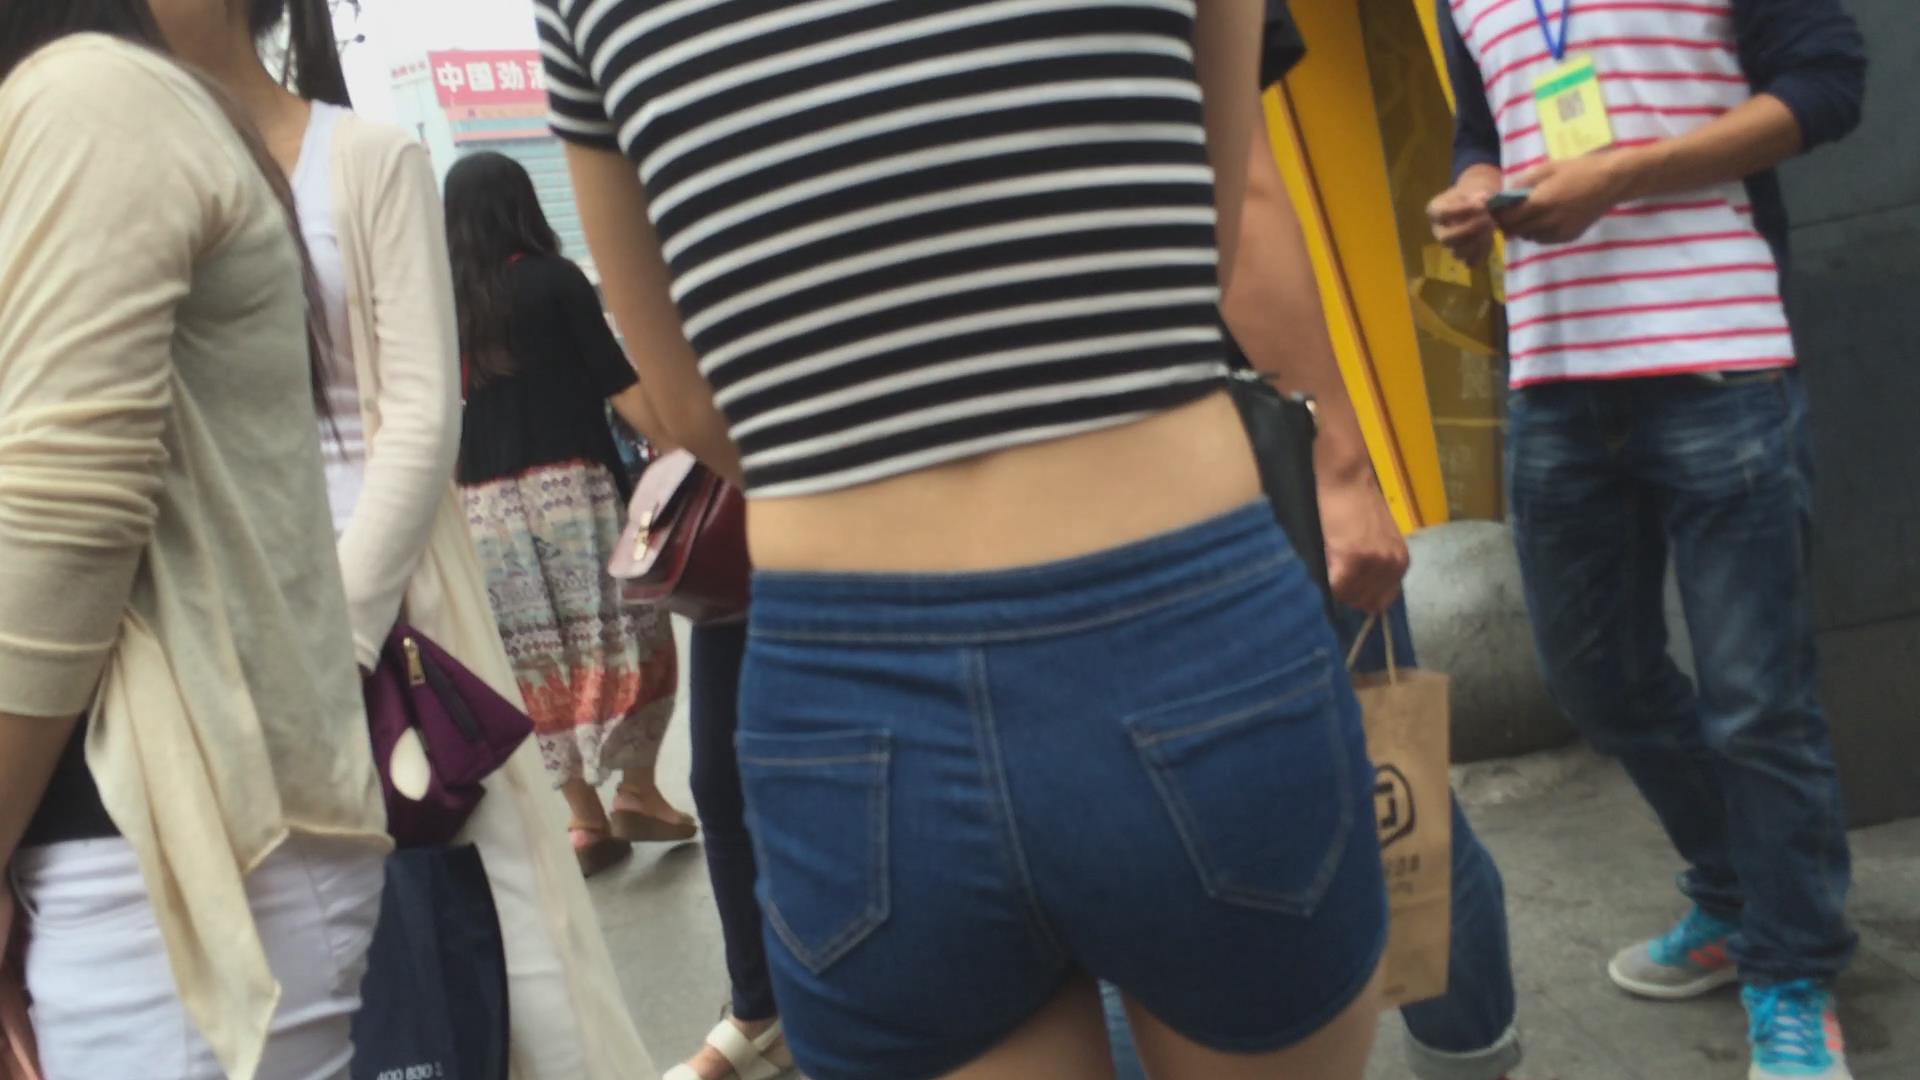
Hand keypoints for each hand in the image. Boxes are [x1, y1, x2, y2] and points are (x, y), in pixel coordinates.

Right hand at [1318, 469, 1408, 614]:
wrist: (1346, 479)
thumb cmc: (1357, 505)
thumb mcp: (1378, 540)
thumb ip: (1376, 566)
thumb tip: (1358, 594)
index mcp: (1401, 562)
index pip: (1380, 602)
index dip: (1359, 596)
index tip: (1346, 582)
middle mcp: (1393, 565)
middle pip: (1365, 603)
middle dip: (1347, 593)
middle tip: (1335, 571)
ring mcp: (1375, 563)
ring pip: (1350, 597)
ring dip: (1336, 586)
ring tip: (1331, 561)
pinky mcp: (1354, 558)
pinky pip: (1337, 586)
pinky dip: (1327, 580)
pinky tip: (1327, 560)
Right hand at [1426, 174, 1499, 264]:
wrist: (1480, 203)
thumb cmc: (1475, 193)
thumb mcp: (1476, 187)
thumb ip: (1480, 194)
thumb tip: (1483, 202)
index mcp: (1435, 210)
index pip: (1442, 213)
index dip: (1462, 210)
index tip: (1482, 204)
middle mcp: (1438, 230)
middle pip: (1446, 239)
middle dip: (1470, 230)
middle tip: (1488, 219)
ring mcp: (1449, 246)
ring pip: (1457, 253)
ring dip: (1478, 242)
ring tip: (1492, 227)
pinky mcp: (1463, 255)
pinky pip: (1470, 261)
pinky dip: (1482, 253)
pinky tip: (1490, 239)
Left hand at [1502, 153, 1634, 243]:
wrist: (1612, 181)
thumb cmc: (1579, 169)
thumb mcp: (1547, 168)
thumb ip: (1523, 182)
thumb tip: (1504, 193)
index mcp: (1540, 203)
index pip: (1507, 218)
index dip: (1498, 214)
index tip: (1496, 208)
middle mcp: (1547, 222)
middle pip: (1515, 231)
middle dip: (1508, 223)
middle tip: (1508, 213)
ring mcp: (1559, 232)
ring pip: (1529, 237)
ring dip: (1523, 228)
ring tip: (1529, 214)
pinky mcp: (1569, 237)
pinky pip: (1544, 239)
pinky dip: (1539, 232)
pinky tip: (1545, 219)